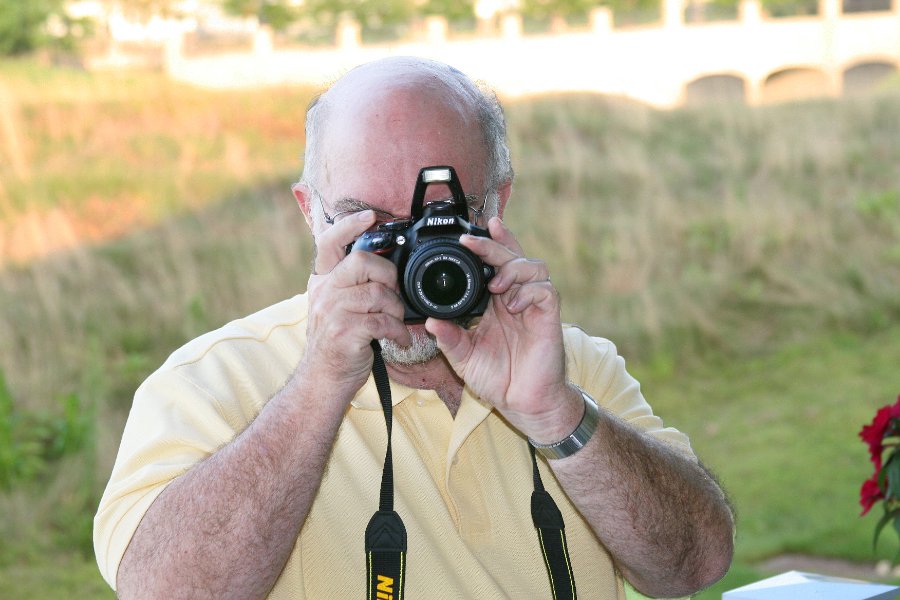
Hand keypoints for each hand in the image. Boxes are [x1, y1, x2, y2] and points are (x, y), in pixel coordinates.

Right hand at [302, 211, 411, 393]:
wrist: (323, 380)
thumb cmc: (337, 343)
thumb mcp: (335, 306)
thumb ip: (350, 283)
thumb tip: (381, 262)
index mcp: (322, 281)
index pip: (329, 242)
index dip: (349, 225)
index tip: (369, 216)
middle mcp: (323, 292)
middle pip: (363, 261)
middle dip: (388, 275)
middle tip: (394, 294)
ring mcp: (332, 311)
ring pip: (378, 293)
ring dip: (396, 309)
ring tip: (395, 323)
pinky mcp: (344, 331)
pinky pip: (383, 321)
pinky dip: (398, 332)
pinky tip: (399, 340)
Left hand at [425, 217, 581, 440]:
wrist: (523, 403)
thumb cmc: (499, 380)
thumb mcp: (464, 359)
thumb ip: (449, 339)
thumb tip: (431, 322)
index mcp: (496, 303)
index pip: (494, 264)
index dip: (488, 244)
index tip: (468, 231)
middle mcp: (516, 299)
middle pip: (512, 257)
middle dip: (494, 244)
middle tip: (473, 241)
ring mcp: (534, 307)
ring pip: (533, 267)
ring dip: (512, 268)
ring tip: (495, 285)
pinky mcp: (549, 318)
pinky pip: (545, 291)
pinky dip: (528, 292)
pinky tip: (512, 306)